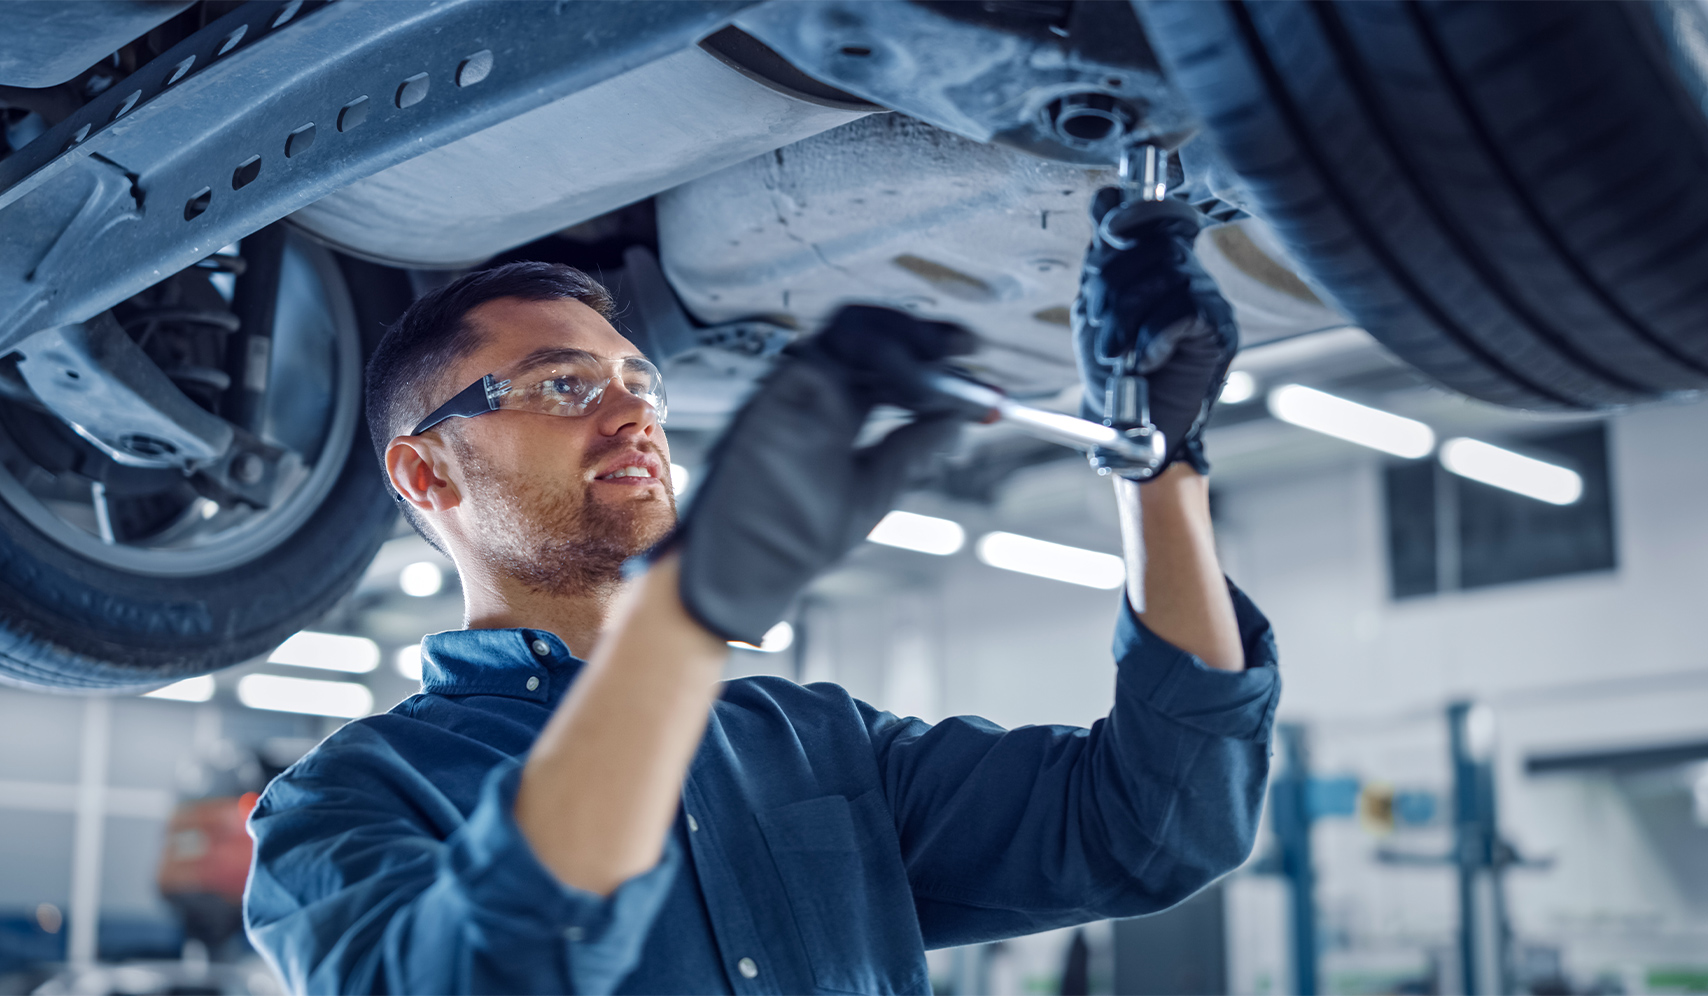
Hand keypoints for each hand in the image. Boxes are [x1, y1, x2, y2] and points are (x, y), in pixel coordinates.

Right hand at [665, 306, 971, 644]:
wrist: (749, 568)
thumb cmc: (798, 537)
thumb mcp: (874, 488)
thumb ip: (913, 448)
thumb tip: (960, 417)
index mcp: (839, 410)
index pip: (889, 362)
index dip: (932, 354)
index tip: (973, 356)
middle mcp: (817, 392)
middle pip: (874, 334)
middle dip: (925, 335)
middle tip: (966, 346)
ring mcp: (795, 389)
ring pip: (853, 329)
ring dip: (904, 341)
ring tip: (939, 369)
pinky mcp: (777, 392)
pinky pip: (828, 351)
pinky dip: (876, 357)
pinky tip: (909, 387)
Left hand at [1071, 189, 1237, 474]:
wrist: (1132, 428)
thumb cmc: (1113, 373)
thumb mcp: (1095, 309)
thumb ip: (1102, 260)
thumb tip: (1107, 197)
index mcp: (1157, 265)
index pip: (1154, 214)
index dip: (1132, 214)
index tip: (1108, 233)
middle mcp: (1187, 274)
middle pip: (1151, 245)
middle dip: (1111, 286)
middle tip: (1099, 328)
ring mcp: (1207, 299)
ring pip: (1166, 275)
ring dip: (1126, 318)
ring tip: (1114, 354)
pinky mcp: (1219, 329)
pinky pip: (1184, 309)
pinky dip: (1153, 337)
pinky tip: (1143, 361)